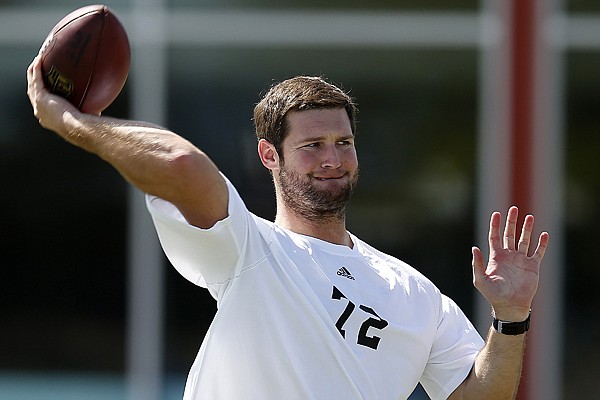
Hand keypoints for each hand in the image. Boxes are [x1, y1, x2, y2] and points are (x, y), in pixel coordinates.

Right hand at [26, 55, 79, 131]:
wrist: (75, 126)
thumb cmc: (82, 125)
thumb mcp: (82, 117)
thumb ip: (86, 111)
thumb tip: (99, 109)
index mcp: (48, 117)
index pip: (41, 102)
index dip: (42, 91)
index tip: (47, 83)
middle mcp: (40, 110)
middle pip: (33, 91)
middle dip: (35, 79)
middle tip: (39, 68)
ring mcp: (38, 103)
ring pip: (32, 83)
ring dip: (33, 71)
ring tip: (38, 60)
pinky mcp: (40, 96)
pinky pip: (36, 79)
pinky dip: (36, 68)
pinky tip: (39, 59)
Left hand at [472, 206, 548, 320]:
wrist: (510, 305)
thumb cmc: (493, 294)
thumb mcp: (480, 279)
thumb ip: (477, 264)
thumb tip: (474, 247)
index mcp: (496, 257)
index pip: (494, 236)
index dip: (495, 225)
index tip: (496, 213)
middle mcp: (509, 256)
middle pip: (509, 234)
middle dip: (511, 222)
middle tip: (513, 209)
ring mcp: (521, 260)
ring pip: (524, 240)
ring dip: (527, 229)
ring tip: (529, 217)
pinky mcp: (532, 266)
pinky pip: (538, 252)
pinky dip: (541, 243)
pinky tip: (544, 234)